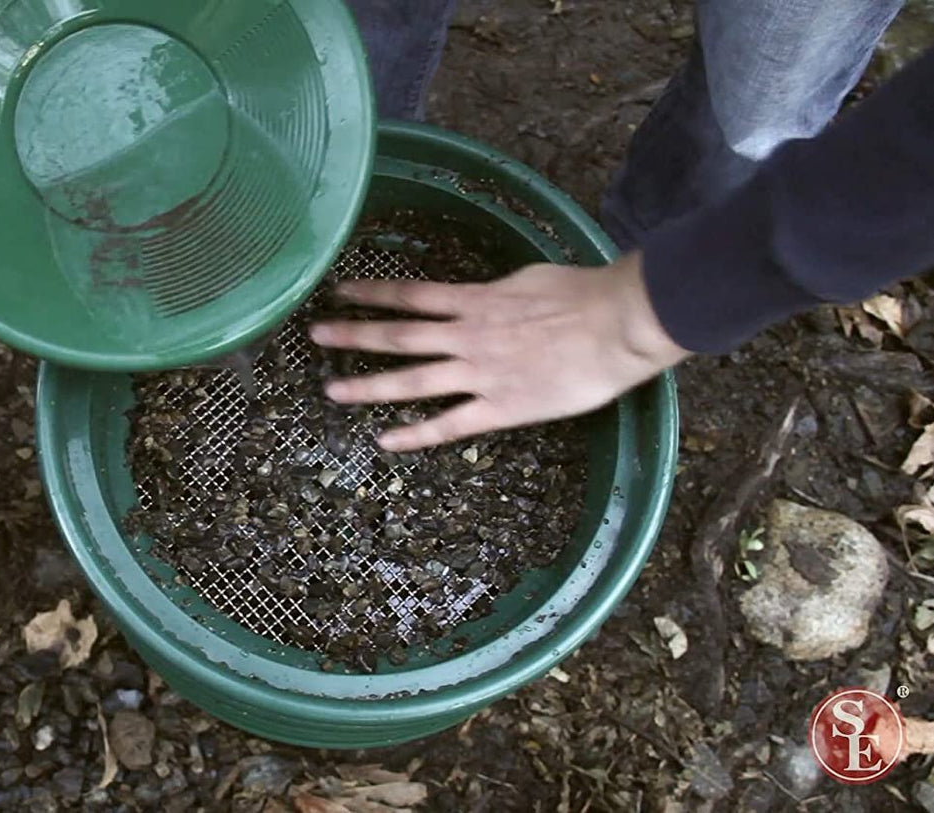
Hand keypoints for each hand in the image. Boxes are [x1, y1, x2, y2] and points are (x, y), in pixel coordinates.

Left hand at [308, 252, 688, 451]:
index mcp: (476, 302)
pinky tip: (385, 440)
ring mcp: (479, 374)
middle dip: (352, 336)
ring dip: (367, 386)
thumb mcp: (529, 280)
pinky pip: (449, 425)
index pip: (411, 295)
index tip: (339, 292)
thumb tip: (480, 296)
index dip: (372, 293)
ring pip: (411, 381)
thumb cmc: (584, 295)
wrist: (618, 324)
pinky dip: (415, 434)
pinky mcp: (500, 408)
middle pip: (398, 336)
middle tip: (315, 337)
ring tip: (330, 391)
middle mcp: (467, 336)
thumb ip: (496, 293)